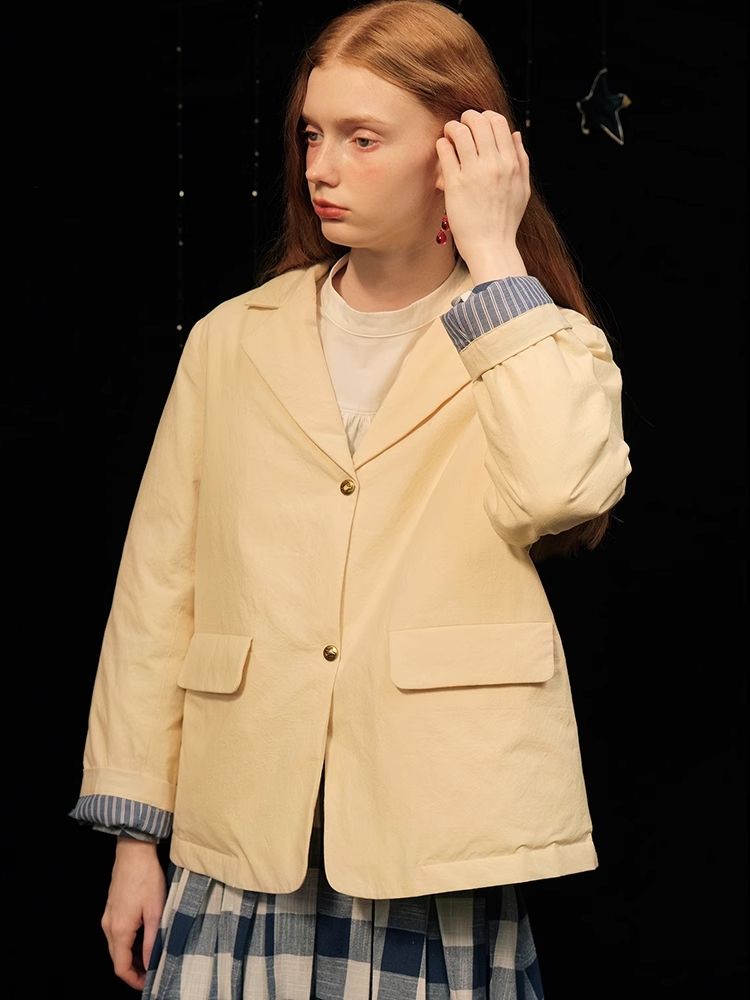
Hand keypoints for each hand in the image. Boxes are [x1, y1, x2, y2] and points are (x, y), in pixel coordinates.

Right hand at [101, 839, 166, 989]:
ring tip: (151, 955)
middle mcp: (108, 926)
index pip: (121, 967)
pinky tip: (143, 937)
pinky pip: (116, 934)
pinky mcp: (111, 908)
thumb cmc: (146, 878)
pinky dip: (128, 942)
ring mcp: (108, 917)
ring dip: (131, 955)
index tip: (148, 982)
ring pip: (116, 946)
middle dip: (133, 969)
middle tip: (152, 970)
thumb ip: (152, 939)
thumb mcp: (155, 910)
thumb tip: (151, 962)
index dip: (134, 980)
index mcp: (119, 930)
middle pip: (117, 959)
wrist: (133, 851)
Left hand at [436, 110, 530, 281]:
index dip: (485, 117)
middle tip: (460, 126)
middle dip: (467, 118)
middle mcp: (494, 164)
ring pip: (460, 131)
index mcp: (511, 163)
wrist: (491, 247)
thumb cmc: (505, 221)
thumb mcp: (522, 189)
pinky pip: (446, 151)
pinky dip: (443, 144)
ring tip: (449, 136)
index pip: (498, 122)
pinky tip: (443, 149)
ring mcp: (474, 173)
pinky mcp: (455, 184)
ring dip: (452, 128)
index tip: (477, 125)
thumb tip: (515, 135)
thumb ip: (521, 160)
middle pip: (479, 121)